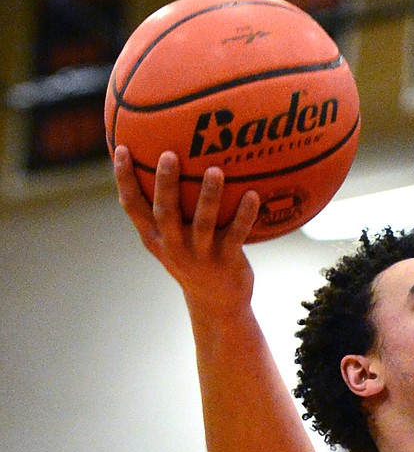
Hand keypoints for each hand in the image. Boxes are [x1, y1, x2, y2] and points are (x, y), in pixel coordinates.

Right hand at [113, 146, 256, 314]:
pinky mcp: (226, 262)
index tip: (123, 148)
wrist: (217, 304)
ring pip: (203, 224)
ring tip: (215, 170)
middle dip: (165, 184)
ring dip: (209, 197)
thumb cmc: (192, 259)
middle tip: (169, 155)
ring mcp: (201, 255)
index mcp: (155, 237)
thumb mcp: (169, 239)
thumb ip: (160, 210)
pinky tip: (253, 195)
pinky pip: (236, 234)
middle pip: (165, 213)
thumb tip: (156, 164)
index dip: (124, 178)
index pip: (133, 206)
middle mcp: (174, 246)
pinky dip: (245, 215)